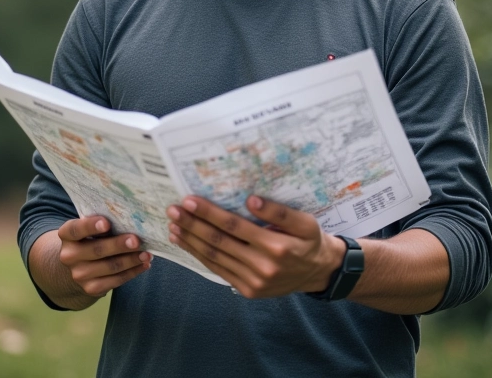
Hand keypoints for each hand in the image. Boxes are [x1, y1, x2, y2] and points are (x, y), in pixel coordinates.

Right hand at [57, 215, 151, 297]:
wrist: (78, 266)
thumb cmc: (91, 238)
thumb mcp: (90, 228)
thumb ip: (103, 223)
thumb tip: (132, 220)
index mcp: (67, 235)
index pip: (76, 229)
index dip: (90, 226)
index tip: (107, 223)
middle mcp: (69, 256)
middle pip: (97, 250)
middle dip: (119, 245)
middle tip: (137, 241)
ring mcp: (79, 274)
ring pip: (110, 266)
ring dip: (131, 260)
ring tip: (147, 254)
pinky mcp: (91, 288)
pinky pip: (115, 281)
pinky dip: (132, 272)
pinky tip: (143, 265)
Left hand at [166, 195, 344, 298]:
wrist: (318, 272)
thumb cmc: (309, 240)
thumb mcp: (304, 222)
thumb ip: (279, 211)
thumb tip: (250, 200)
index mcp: (275, 246)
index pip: (234, 226)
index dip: (209, 213)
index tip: (189, 200)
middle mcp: (261, 266)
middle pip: (219, 241)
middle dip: (192, 225)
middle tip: (173, 210)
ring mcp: (253, 281)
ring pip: (214, 257)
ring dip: (191, 241)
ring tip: (173, 225)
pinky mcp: (247, 290)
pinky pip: (218, 270)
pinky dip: (199, 256)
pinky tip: (187, 243)